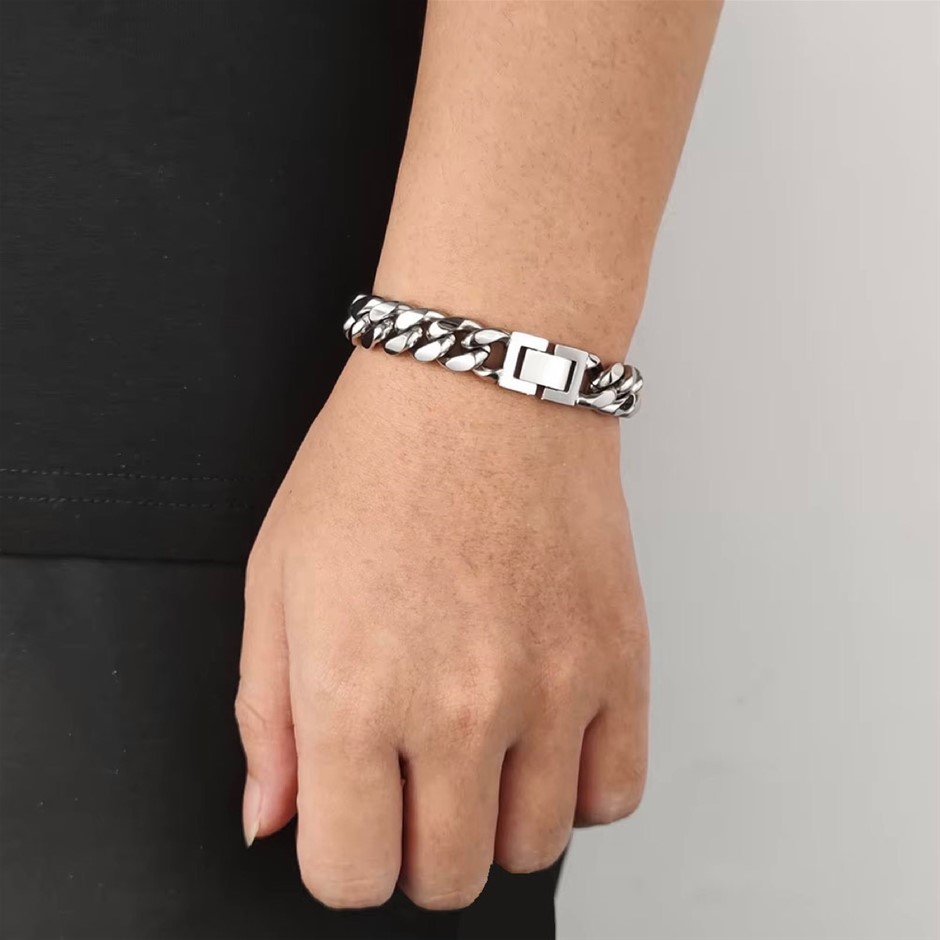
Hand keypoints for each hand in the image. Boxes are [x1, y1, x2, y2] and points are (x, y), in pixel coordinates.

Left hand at [235, 347, 648, 909]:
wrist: (484, 387)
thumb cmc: (375, 467)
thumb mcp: (275, 584)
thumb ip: (266, 719)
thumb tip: (271, 819)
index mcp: (354, 694)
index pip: (350, 874)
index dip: (343, 857)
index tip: (351, 817)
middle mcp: (459, 709)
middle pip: (446, 878)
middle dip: (417, 850)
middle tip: (414, 785)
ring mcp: (552, 689)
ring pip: (532, 847)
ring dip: (497, 821)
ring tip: (482, 751)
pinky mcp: (619, 662)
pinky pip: (614, 794)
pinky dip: (577, 789)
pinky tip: (545, 740)